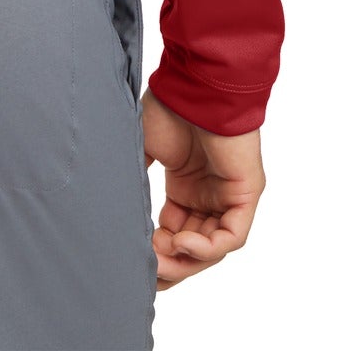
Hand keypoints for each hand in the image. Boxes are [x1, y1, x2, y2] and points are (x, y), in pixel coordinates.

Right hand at [140, 88, 265, 289]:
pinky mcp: (246, 195)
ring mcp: (228, 197)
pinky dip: (207, 248)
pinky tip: (182, 242)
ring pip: (211, 247)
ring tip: (160, 260)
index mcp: (186, 188)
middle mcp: (209, 196)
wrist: (194, 84)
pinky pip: (232, 236)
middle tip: (148, 272)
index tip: (134, 258)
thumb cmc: (169, 107)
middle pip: (193, 248)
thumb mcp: (142, 148)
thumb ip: (133, 177)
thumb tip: (111, 205)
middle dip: (170, 264)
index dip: (156, 251)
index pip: (173, 233)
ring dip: (186, 260)